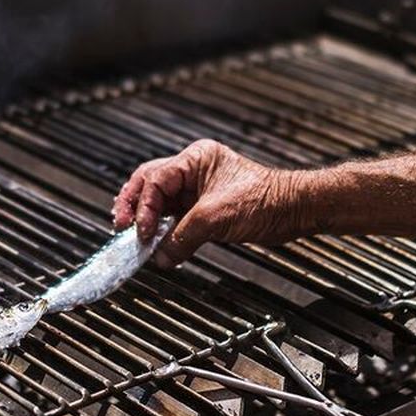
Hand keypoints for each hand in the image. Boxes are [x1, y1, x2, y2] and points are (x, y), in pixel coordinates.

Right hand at [112, 139, 310, 266]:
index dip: (144, 207)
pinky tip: (157, 243)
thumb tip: (161, 256)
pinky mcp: (204, 208)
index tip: (141, 231)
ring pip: (160, 202)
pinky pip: (175, 218)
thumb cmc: (264, 201)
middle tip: (122, 228)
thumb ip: (182, 237)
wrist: (292, 212)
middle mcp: (193, 170)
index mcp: (195, 159)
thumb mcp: (215, 218)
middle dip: (134, 207)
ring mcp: (198, 189)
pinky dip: (164, 231)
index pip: (155, 179)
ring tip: (136, 238)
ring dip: (148, 220)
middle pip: (150, 185)